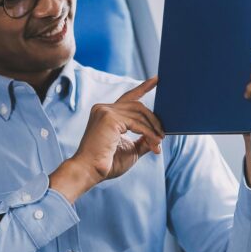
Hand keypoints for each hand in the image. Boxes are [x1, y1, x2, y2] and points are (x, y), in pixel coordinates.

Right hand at [50, 77, 163, 201]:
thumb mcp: (131, 149)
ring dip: (152, 129)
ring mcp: (105, 111)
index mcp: (106, 114)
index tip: (157, 79)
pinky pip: (137, 123)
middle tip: (162, 136)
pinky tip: (154, 142)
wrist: (89, 172)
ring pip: (139, 113)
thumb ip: (143, 139)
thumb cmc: (106, 164)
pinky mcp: (109, 118)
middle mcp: (104, 108)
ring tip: (158, 143)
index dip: (143, 87)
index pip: (128, 97)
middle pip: (138, 105)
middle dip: (153, 120)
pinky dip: (148, 133)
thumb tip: (158, 135)